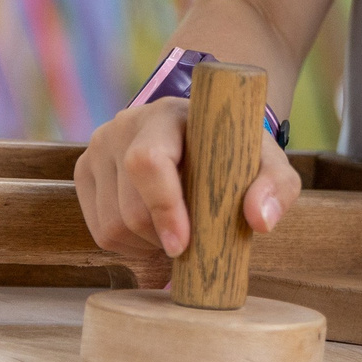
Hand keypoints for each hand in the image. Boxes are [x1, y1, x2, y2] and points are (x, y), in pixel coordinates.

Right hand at [74, 97, 300, 258]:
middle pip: (129, 207)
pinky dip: (129, 246)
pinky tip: (154, 232)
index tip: (183, 245)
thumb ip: (276, 186)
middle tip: (193, 241)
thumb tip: (260, 220)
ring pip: (111, 226)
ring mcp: (98, 149)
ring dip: (146, 246)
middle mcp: (123, 126)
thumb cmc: (233, 150)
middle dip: (162, 238)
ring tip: (176, 233)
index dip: (163, 208)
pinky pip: (99, 231)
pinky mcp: (85, 172)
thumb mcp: (266, 162)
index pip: (147, 162)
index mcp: (166, 114)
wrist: (201, 133)